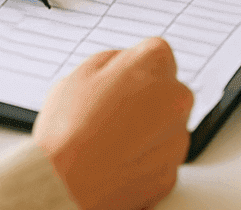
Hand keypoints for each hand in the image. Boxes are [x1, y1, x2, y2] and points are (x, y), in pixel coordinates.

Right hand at [34, 37, 192, 209]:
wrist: (63, 187)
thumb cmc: (67, 132)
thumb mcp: (81, 73)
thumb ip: (114, 62)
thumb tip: (125, 66)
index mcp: (155, 66)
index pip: (158, 54)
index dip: (135, 68)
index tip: (121, 81)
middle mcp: (176, 100)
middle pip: (167, 91)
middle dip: (146, 98)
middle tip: (111, 112)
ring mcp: (176, 140)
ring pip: (166, 128)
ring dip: (146, 131)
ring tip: (109, 141)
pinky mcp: (170, 175)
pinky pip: (160, 160)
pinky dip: (143, 160)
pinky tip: (115, 161)